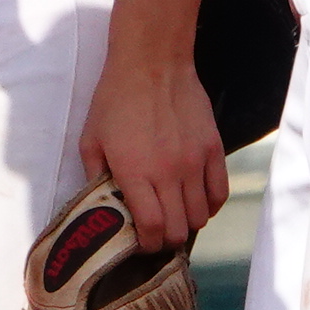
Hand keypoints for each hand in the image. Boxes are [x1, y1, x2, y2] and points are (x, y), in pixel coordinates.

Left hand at [81, 56, 229, 254]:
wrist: (152, 63)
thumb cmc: (115, 100)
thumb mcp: (90, 139)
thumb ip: (94, 177)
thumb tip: (101, 206)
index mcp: (135, 173)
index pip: (151, 229)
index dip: (147, 245)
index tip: (141, 243)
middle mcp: (168, 173)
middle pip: (179, 230)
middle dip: (166, 240)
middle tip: (157, 233)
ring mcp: (194, 162)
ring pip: (201, 217)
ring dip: (188, 223)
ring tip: (176, 216)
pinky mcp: (213, 150)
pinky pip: (220, 193)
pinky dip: (210, 206)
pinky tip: (197, 202)